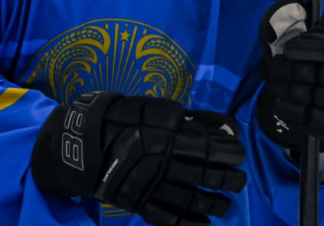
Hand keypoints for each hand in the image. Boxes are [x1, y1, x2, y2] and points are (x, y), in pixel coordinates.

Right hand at [32, 92, 246, 225]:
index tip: (239, 155)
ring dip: (215, 205)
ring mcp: (151, 186)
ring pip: (192, 200)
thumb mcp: (159, 110)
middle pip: (206, 176)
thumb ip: (193, 120)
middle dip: (229, 180)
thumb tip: (226, 129)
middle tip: (239, 180)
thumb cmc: (125, 119)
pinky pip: (168, 219)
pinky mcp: (139, 202)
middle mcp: (162, 164)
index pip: (210, 149)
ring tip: (226, 206)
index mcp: (167, 137)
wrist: (84, 141)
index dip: (230, 154)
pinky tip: (206, 225)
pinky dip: (190, 225)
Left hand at [256, 0, 323, 151]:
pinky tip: (278, 101)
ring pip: (315, 97)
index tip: (287, 50)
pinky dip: (292, 110)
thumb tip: (304, 13)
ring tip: (273, 81)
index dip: (307, 49)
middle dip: (291, 70)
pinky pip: (314, 119)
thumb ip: (322, 29)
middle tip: (274, 66)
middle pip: (320, 74)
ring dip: (288, 89)